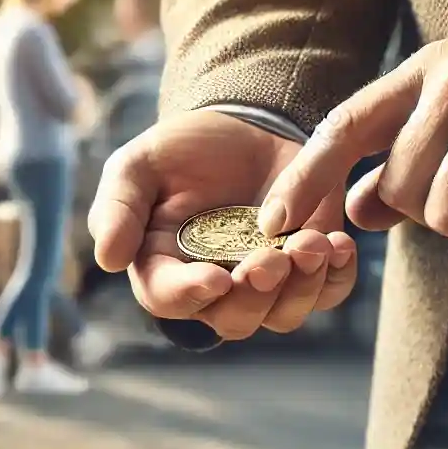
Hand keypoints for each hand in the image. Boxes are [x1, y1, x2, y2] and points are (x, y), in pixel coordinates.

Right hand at [89, 109, 358, 340]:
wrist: (245, 127)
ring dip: (301, 288)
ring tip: (313, 243)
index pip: (169, 300)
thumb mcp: (138, 166)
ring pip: (283, 315)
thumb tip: (108, 259)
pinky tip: (339, 245)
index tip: (216, 278)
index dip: (191, 296)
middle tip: (270, 259)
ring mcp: (265, 284)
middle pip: (232, 321)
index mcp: (164, 269)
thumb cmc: (182, 151)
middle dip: (254, 296)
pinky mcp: (308, 268)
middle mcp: (214, 289)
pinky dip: (337, 278)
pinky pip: (328, 294)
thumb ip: (118, 208)